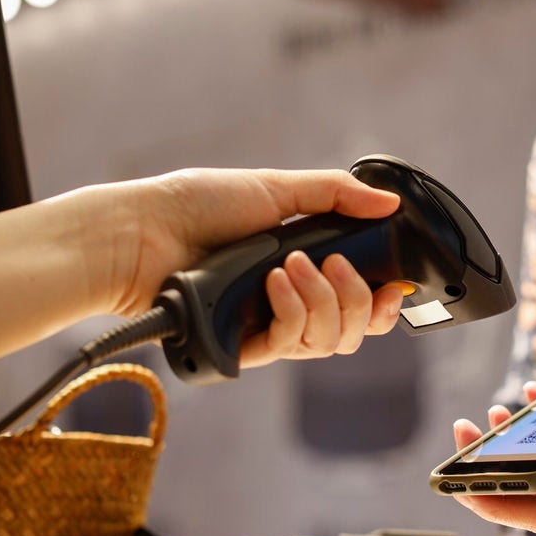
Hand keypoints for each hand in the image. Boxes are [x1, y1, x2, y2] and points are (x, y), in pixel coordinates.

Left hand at [0, 168, 405, 362]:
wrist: (143, 233)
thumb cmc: (196, 205)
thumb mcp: (276, 188)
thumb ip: (337, 194)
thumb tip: (389, 202)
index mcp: (302, 269)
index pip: (357, 303)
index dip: (381, 303)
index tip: (391, 287)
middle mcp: (288, 303)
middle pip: (351, 330)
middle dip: (356, 300)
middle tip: (334, 266)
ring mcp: (265, 327)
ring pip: (327, 342)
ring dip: (321, 301)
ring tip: (289, 265)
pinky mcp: (242, 347)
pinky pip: (290, 345)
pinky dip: (292, 310)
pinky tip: (274, 282)